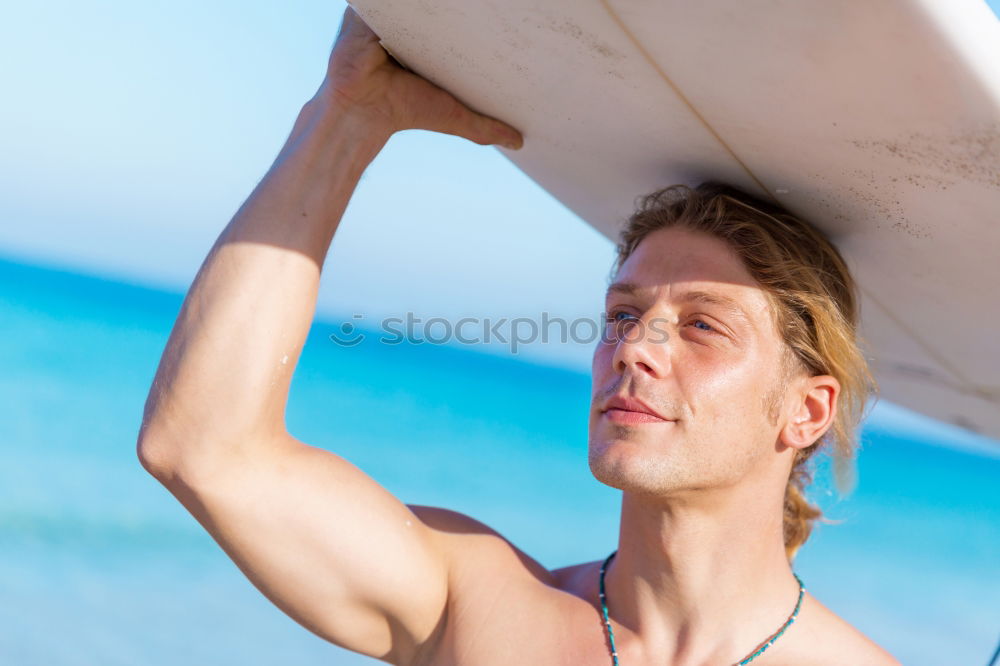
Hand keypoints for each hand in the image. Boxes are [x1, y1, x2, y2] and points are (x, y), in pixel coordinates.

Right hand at [315, 6, 523, 149]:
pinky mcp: (364, 10)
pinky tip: (417, 0)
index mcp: (424, 42)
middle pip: (432, 6)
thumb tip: (519, 142)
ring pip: (412, 1)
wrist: (361, 110)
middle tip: (486, 2)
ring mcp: (382, 15)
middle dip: (452, 5)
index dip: (470, 14)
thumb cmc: (403, 111)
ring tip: (453, 0)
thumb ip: (484, 127)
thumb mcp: (454, 116)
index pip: (452, 19)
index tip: (496, 9)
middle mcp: (403, 25)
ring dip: (427, 1)